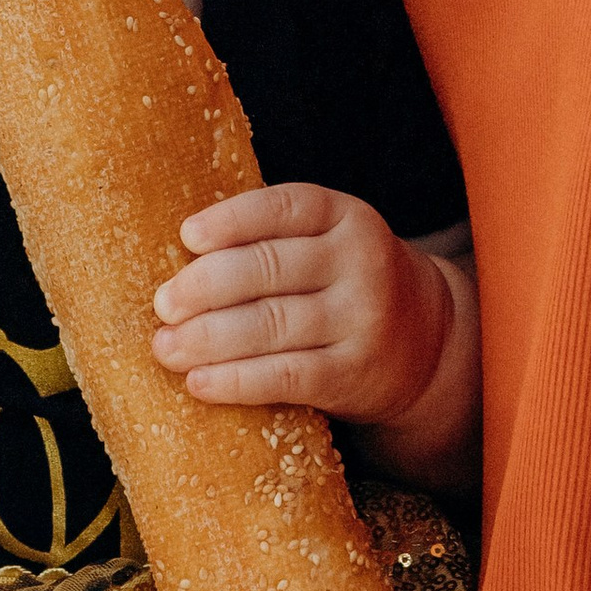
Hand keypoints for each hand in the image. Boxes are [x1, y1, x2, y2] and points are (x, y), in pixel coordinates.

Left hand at [151, 182, 455, 420]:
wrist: (427, 341)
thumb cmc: (345, 283)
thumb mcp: (327, 243)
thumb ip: (270, 240)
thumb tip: (176, 261)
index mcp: (347, 217)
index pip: (283, 207)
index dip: (231, 220)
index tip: (187, 237)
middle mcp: (360, 262)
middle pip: (268, 269)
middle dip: (204, 287)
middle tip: (163, 305)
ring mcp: (362, 319)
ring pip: (270, 325)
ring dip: (208, 338)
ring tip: (166, 347)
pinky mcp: (354, 373)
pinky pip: (286, 376)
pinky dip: (236, 381)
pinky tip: (200, 383)